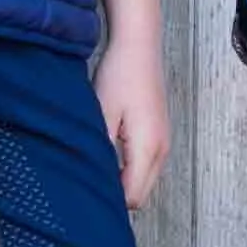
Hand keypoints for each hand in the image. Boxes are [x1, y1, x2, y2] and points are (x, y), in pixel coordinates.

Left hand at [92, 27, 169, 211]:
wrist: (139, 44)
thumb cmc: (120, 74)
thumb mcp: (102, 114)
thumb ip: (100, 152)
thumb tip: (92, 181)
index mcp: (148, 148)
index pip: (132, 197)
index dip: (109, 201)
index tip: (83, 194)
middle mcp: (161, 149)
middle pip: (140, 194)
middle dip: (117, 197)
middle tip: (85, 185)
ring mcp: (163, 142)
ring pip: (144, 181)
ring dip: (123, 182)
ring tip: (94, 169)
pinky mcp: (159, 133)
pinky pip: (146, 165)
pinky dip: (129, 169)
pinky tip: (109, 155)